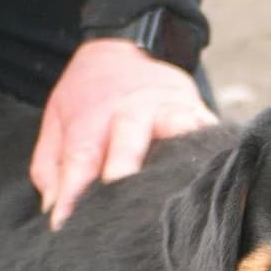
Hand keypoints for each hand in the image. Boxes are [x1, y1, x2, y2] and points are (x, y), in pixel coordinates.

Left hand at [30, 39, 216, 229]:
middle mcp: (130, 109)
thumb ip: (52, 167)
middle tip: (121, 207)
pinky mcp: (196, 109)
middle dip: (125, 168)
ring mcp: (166, 107)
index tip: (66, 223)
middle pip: (128, 139)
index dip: (74, 191)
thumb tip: (54, 211)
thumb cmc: (89, 97)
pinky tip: (217, 169)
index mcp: (91, 117)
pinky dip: (213, 147)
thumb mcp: (58, 121)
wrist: (126, 47)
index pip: (80, 157)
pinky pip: (207, 128)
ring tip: (182, 186)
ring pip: (176, 129)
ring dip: (179, 154)